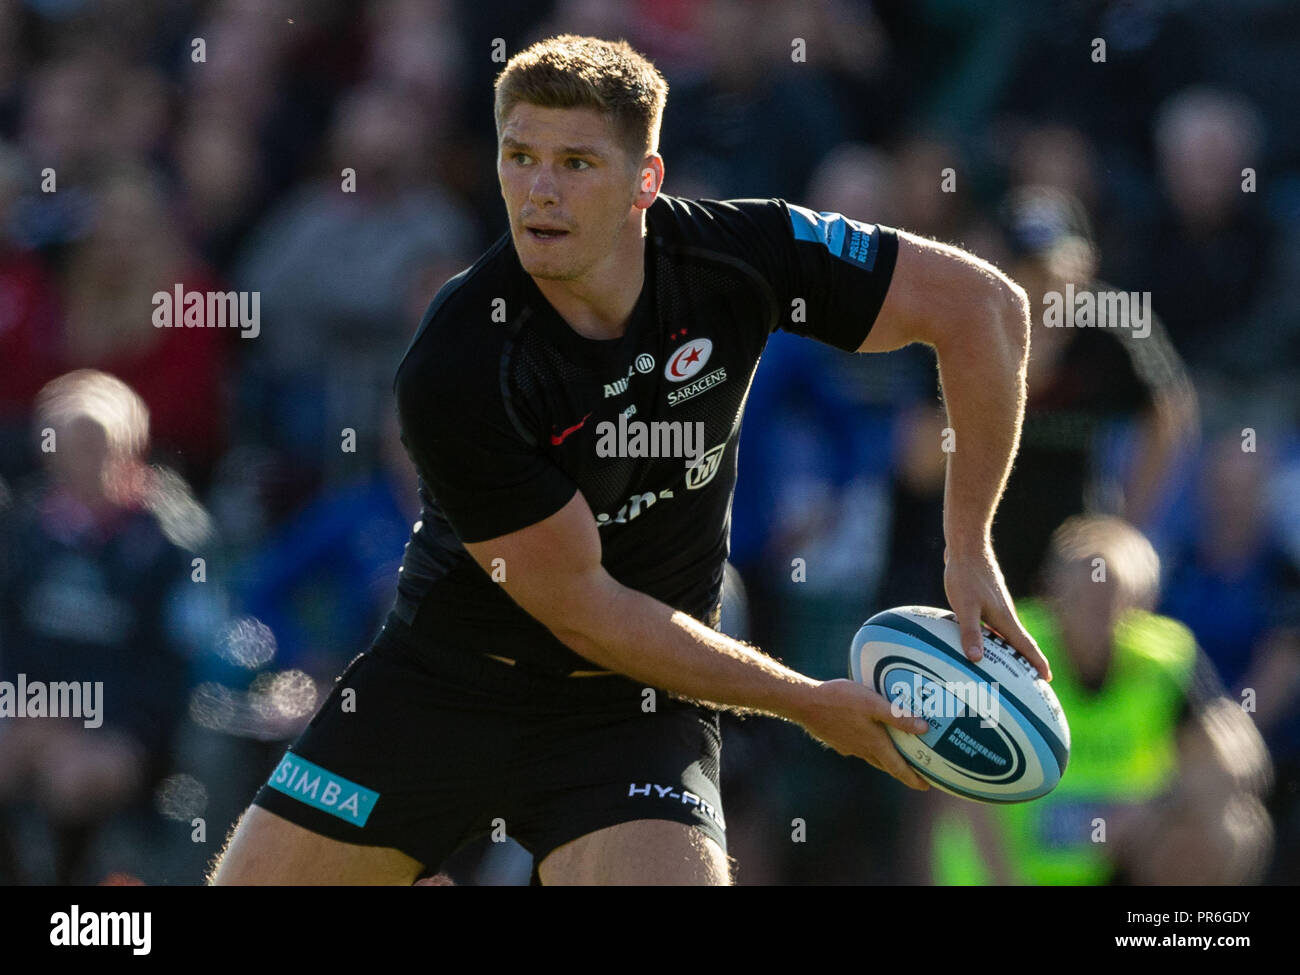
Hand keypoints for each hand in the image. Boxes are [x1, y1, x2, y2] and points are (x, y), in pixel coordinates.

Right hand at [793, 679, 932, 790]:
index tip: (926, 786)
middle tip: (916, 774)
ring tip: (894, 756)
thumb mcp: (873, 703)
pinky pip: (858, 748)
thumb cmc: (840, 700)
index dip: (913, 778)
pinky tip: (865, 737)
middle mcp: (863, 749)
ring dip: (885, 759)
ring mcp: (848, 747)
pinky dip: (868, 748)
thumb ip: (898, 717)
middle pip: (887, 765)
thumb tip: (924, 728)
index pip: (898, 767)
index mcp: (875, 743)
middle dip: (902, 771)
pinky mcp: (837, 740)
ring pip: (872, 757)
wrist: (805, 703)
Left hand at [943, 543, 1052, 680]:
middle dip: (1029, 660)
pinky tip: (987, 641)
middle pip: (1021, 642)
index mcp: (1005, 618)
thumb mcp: (965, 606)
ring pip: (1008, 633)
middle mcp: (1005, 613)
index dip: (1037, 663)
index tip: (1048, 679)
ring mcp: (997, 605)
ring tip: (1012, 666)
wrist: (967, 547)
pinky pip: (995, 625)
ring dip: (1013, 649)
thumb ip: (970, 632)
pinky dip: (997, 637)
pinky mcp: (987, 599)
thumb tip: (976, 659)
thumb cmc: (966, 575)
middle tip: (1035, 679)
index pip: (1025, 646)